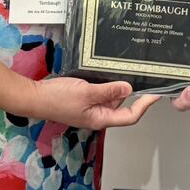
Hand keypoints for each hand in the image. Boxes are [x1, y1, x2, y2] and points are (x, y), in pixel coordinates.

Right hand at [35, 76, 158, 128]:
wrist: (34, 96)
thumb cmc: (57, 99)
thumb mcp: (86, 92)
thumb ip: (109, 90)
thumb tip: (129, 89)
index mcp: (100, 119)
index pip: (130, 116)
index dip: (144, 106)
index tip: (154, 94)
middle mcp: (98, 115)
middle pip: (122, 106)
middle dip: (133, 92)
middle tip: (143, 76)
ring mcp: (90, 108)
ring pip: (112, 97)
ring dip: (118, 86)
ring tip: (127, 70)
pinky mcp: (84, 99)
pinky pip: (101, 92)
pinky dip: (107, 83)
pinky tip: (107, 71)